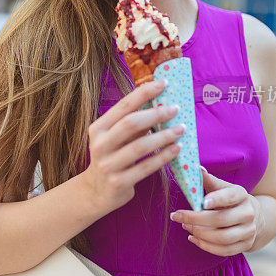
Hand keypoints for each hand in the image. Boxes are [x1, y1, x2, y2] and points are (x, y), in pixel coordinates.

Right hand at [82, 79, 186, 211]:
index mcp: (98, 128)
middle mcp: (100, 145)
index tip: (163, 83)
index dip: (144, 93)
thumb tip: (161, 105)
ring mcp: (108, 165)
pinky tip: (177, 148)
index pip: (123, 106)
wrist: (95, 192)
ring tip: (181, 129)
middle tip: (175, 109)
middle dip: (156, 114)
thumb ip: (132, 124)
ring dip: (164, 136)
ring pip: (140, 146)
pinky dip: (164, 156)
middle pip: (131, 124)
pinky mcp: (120, 182)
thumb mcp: (114, 139)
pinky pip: (146, 167)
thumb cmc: (111, 158)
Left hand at [170, 166, 260, 255]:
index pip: (230, 197)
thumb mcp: (222, 187)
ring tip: (185, 227)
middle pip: (221, 220)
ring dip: (200, 234)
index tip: (201, 202)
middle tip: (177, 216)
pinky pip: (225, 251)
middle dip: (196, 219)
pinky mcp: (246, 245)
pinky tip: (193, 238)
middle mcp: (248, 213)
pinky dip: (206, 246)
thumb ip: (209, 180)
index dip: (217, 199)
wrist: (254, 216)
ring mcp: (249, 231)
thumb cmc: (230, 199)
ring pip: (222, 238)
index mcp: (242, 195)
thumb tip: (196, 169)